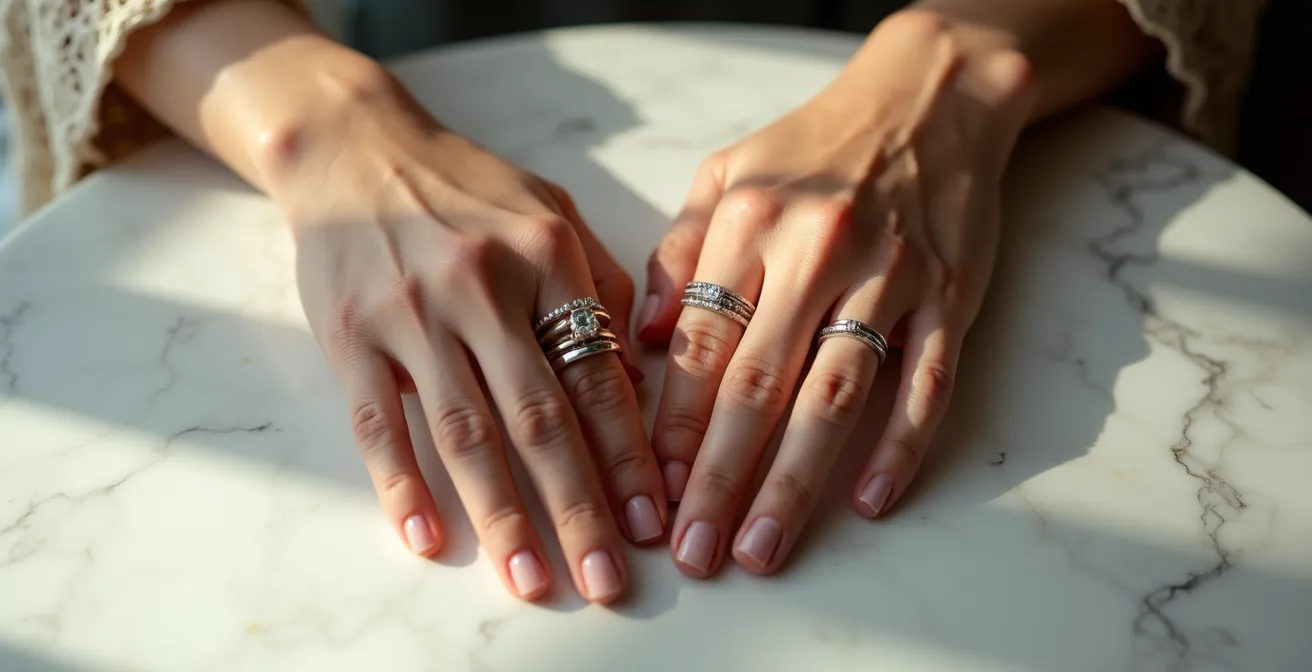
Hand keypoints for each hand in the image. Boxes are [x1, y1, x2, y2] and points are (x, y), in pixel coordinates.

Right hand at [271, 81, 665, 601]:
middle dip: (577, 508)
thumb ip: (602, 285)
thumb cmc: (469, 192)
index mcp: (544, 255)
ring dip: (500, 514)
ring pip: (463, 432)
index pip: (597, 375)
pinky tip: (428, 539)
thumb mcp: (552, 212)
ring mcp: (409, 313)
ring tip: (529, 577)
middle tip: (604, 579)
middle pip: (538, 418)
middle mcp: (480, 286)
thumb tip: (640, 380)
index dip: (627, 456)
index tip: (652, 521)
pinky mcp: (349, 336)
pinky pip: (377, 424)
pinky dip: (401, 485)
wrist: (355, 153)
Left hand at [636, 11, 1033, 575]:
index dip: (672, 427)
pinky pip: (925, 382)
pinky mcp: (951, 295)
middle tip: (695, 552)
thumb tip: (639, 341)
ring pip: (834, 395)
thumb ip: (679, 252)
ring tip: (761, 549)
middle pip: (757, 385)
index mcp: (750, 223)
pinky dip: (899, 445)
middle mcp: (817, 251)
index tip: (652, 492)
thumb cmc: (814, 145)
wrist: (929, 97)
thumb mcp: (728, 173)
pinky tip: (870, 501)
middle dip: (718, 478)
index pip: (698, 344)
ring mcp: (890, 276)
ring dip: (794, 481)